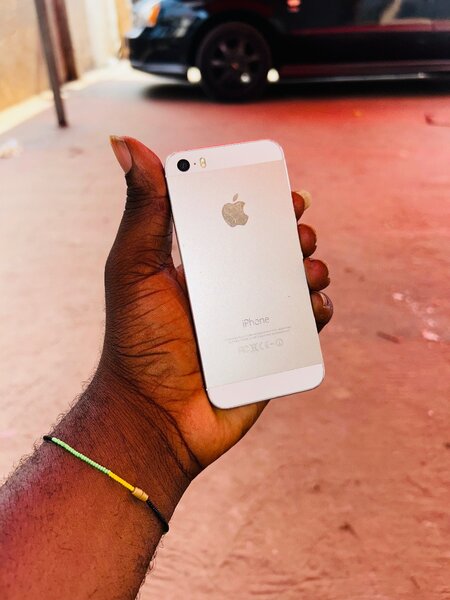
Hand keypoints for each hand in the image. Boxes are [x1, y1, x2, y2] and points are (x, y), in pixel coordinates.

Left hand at [103, 137, 332, 476]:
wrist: (155, 415)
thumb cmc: (138, 342)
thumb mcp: (135, 268)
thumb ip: (142, 210)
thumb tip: (125, 144)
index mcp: (201, 263)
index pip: (238, 220)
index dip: (263, 200)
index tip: (282, 187)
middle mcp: (230, 287)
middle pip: (276, 247)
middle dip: (295, 231)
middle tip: (297, 229)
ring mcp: (254, 319)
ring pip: (298, 281)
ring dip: (312, 267)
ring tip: (305, 270)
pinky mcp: (273, 350)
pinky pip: (308, 324)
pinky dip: (319, 309)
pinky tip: (313, 305)